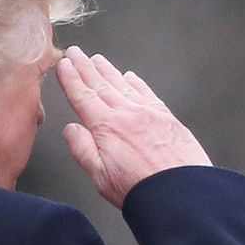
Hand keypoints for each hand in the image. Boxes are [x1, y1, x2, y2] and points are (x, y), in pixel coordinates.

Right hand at [56, 46, 211, 208]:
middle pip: (101, 85)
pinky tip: (131, 76)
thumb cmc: (139, 188)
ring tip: (97, 59)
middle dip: (85, 67)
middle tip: (75, 52)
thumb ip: (82, 149)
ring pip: (123, 85)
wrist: (181, 191)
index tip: (63, 65)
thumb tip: (70, 130)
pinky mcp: (167, 118)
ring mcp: (148, 113)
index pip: (83, 97)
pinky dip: (137, 82)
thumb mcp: (99, 175)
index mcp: (106, 127)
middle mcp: (127, 113)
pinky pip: (147, 93)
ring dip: (108, 71)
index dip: (71, 79)